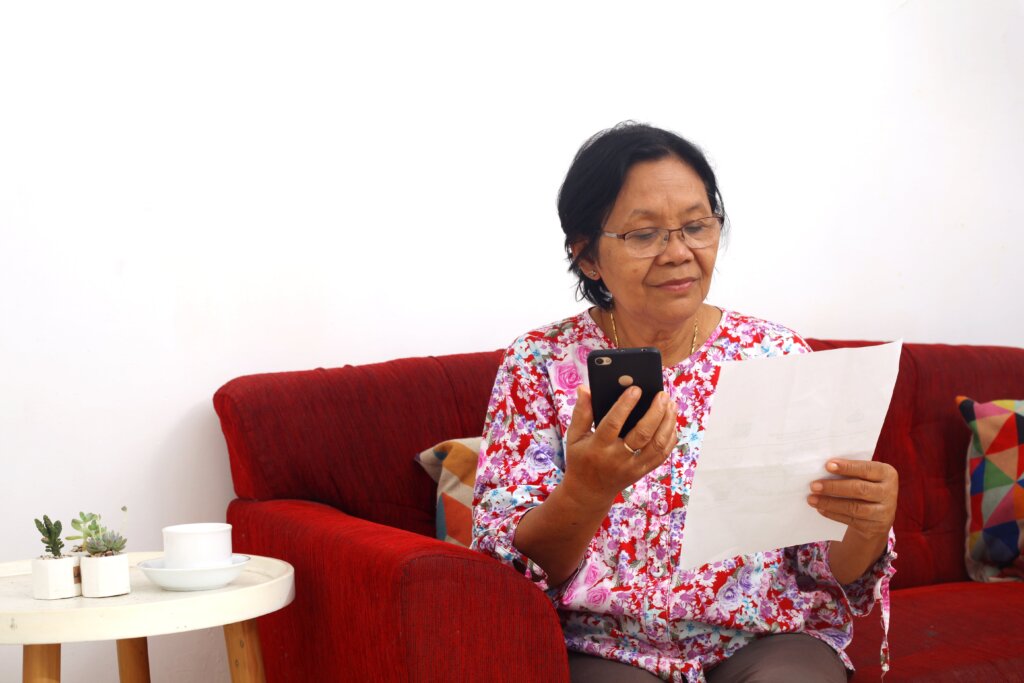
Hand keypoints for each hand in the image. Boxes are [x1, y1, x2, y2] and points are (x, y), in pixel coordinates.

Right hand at [560, 385, 676, 509]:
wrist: (589, 491)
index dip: (625, 405)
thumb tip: (585, 389)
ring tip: (671, 404)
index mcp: (598, 447)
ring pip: (657, 445)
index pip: (613, 423)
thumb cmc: (581, 458)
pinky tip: (671, 423)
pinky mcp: (642, 472)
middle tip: (663, 394)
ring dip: (667, 423)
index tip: (636, 389)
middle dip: (655, 412)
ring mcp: (632, 467)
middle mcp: (617, 458)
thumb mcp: (574, 436)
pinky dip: (670, 438)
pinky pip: (661, 455)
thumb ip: (581, 412)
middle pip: (642, 434)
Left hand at [807, 459, 897, 539]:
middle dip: (834, 487)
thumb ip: (851, 471)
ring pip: (854, 507)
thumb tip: (823, 468)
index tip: (827, 465)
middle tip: (814, 486)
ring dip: (830, 503)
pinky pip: (851, 520)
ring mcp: (884, 512)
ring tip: (812, 499)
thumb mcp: (865, 476)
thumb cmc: (865, 485)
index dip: (847, 467)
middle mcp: (889, 492)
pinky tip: (820, 509)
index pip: (866, 469)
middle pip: (859, 489)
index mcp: (887, 473)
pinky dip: (833, 514)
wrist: (878, 514)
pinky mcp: (875, 527)